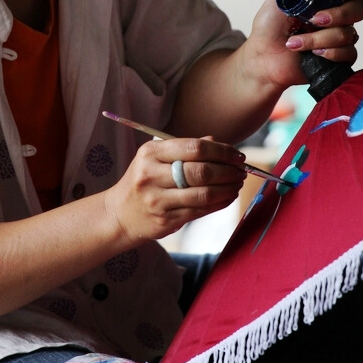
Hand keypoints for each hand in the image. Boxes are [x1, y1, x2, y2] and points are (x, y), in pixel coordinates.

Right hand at [104, 136, 246, 242]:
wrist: (120, 213)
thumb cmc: (144, 180)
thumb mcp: (156, 157)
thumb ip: (186, 148)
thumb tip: (217, 142)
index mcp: (151, 153)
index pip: (194, 147)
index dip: (221, 151)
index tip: (237, 154)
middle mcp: (152, 175)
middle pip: (201, 171)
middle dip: (228, 170)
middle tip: (242, 170)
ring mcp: (158, 200)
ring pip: (203, 193)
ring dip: (227, 188)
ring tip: (237, 183)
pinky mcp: (166, 220)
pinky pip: (200, 210)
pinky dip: (220, 203)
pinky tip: (228, 196)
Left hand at [246, 0, 362, 91]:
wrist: (262, 57)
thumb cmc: (270, 25)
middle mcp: (340, 15)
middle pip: (361, 9)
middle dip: (338, 15)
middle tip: (315, 19)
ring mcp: (341, 36)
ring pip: (348, 34)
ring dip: (318, 38)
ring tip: (295, 42)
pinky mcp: (340, 58)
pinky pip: (348, 53)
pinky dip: (327, 53)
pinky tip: (311, 54)